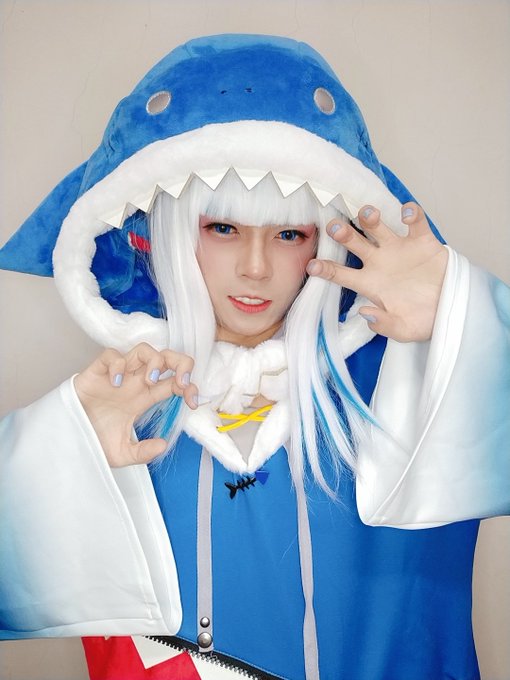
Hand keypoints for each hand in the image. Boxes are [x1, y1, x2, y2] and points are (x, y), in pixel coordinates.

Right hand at [74, 343, 197, 466]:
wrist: (67, 440)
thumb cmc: (94, 440)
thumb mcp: (123, 454)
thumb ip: (143, 452)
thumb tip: (163, 445)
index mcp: (145, 398)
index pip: (175, 381)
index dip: (189, 386)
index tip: (193, 402)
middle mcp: (135, 383)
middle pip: (166, 358)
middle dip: (180, 363)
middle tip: (181, 381)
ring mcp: (118, 376)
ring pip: (143, 350)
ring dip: (154, 361)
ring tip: (149, 382)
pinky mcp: (96, 372)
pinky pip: (111, 355)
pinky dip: (118, 364)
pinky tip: (117, 383)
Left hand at [306, 202, 447, 341]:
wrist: (452, 311)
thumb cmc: (423, 321)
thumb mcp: (402, 330)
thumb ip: (383, 324)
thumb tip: (365, 313)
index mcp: (370, 284)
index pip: (341, 274)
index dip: (326, 269)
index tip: (312, 266)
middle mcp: (380, 262)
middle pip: (354, 243)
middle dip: (342, 233)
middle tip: (334, 227)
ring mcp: (400, 249)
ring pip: (378, 227)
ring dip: (370, 217)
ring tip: (367, 214)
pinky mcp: (423, 241)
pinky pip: (415, 222)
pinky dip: (411, 214)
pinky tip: (407, 215)